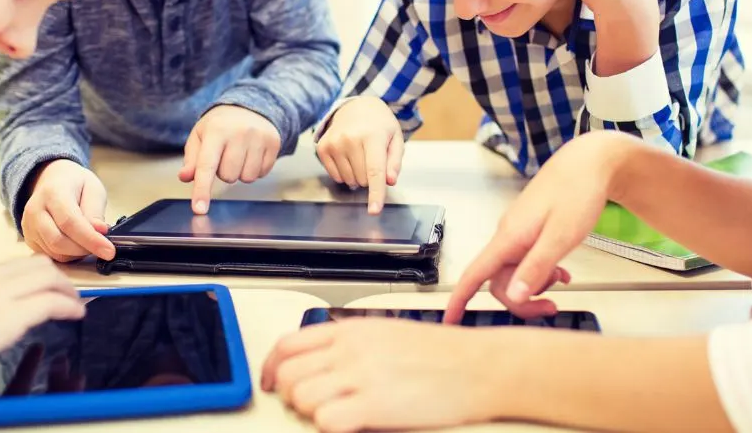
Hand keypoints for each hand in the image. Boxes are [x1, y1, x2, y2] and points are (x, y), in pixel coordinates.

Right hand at [0, 257, 84, 398]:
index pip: (11, 266)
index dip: (32, 276)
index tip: (42, 286)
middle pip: (36, 264)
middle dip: (57, 277)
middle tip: (67, 292)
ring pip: (48, 277)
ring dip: (67, 290)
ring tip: (75, 303)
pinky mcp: (8, 316)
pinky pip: (50, 303)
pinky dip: (69, 306)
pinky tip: (75, 314)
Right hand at [22, 160, 113, 261]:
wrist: (52, 180)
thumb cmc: (75, 184)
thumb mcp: (93, 189)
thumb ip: (95, 211)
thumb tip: (99, 232)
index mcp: (52, 193)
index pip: (70, 222)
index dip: (90, 240)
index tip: (109, 251)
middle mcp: (35, 211)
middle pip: (58, 241)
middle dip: (85, 249)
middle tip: (103, 245)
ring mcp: (29, 226)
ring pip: (54, 252)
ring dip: (77, 253)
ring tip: (90, 240)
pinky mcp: (29, 239)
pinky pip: (50, 255)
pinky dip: (68, 255)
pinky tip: (77, 243)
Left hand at [179, 106, 280, 213]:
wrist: (249, 107)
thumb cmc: (220, 125)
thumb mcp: (200, 137)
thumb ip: (191, 159)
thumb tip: (185, 177)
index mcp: (216, 130)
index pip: (206, 166)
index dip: (202, 190)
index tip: (199, 209)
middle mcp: (239, 133)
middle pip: (228, 176)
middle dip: (224, 172)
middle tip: (225, 155)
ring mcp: (259, 137)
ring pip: (246, 178)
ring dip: (240, 172)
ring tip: (239, 154)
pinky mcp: (274, 143)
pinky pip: (261, 173)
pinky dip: (254, 169)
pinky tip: (251, 154)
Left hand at [261, 318, 505, 432]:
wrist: (481, 366)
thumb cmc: (443, 354)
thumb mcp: (387, 333)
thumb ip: (350, 343)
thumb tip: (320, 361)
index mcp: (351, 330)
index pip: (287, 345)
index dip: (271, 368)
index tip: (271, 383)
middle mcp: (350, 349)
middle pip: (286, 373)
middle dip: (289, 395)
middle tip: (309, 405)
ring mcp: (361, 376)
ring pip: (299, 397)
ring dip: (309, 412)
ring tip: (334, 415)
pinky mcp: (374, 405)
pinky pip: (325, 420)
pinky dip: (329, 427)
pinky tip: (350, 424)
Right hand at [315, 97, 403, 213]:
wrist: (355, 107)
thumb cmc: (379, 125)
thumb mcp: (395, 138)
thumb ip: (395, 161)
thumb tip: (389, 181)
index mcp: (373, 136)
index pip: (375, 171)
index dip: (375, 193)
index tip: (374, 210)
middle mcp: (350, 139)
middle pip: (363, 179)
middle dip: (370, 176)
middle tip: (372, 157)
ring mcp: (334, 143)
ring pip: (349, 180)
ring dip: (357, 175)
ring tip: (360, 156)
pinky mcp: (322, 147)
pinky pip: (336, 177)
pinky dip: (345, 173)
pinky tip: (348, 157)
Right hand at [445, 132, 633, 322]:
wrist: (589, 162)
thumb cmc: (577, 192)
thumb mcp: (561, 236)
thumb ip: (537, 267)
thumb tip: (515, 296)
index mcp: (510, 236)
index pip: (475, 273)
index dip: (459, 299)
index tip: (449, 321)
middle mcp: (508, 235)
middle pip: (499, 281)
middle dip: (522, 299)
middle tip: (552, 306)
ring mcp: (518, 233)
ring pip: (515, 272)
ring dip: (536, 284)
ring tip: (563, 279)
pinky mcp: (530, 231)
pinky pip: (526, 260)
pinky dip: (542, 272)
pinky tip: (561, 271)